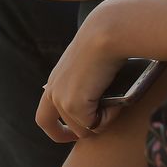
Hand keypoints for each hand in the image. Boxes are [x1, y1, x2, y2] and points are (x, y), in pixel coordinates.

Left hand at [35, 3, 128, 142]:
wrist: (108, 31)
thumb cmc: (110, 39)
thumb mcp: (94, 59)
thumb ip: (91, 75)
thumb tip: (103, 89)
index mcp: (55, 79)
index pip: (47, 109)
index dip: (60, 123)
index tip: (80, 125)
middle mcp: (53, 90)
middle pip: (49, 126)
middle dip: (67, 135)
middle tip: (90, 133)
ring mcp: (61, 99)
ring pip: (80, 128)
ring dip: (100, 122)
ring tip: (118, 105)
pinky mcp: (74, 105)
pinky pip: (92, 126)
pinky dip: (108, 119)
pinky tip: (118, 104)